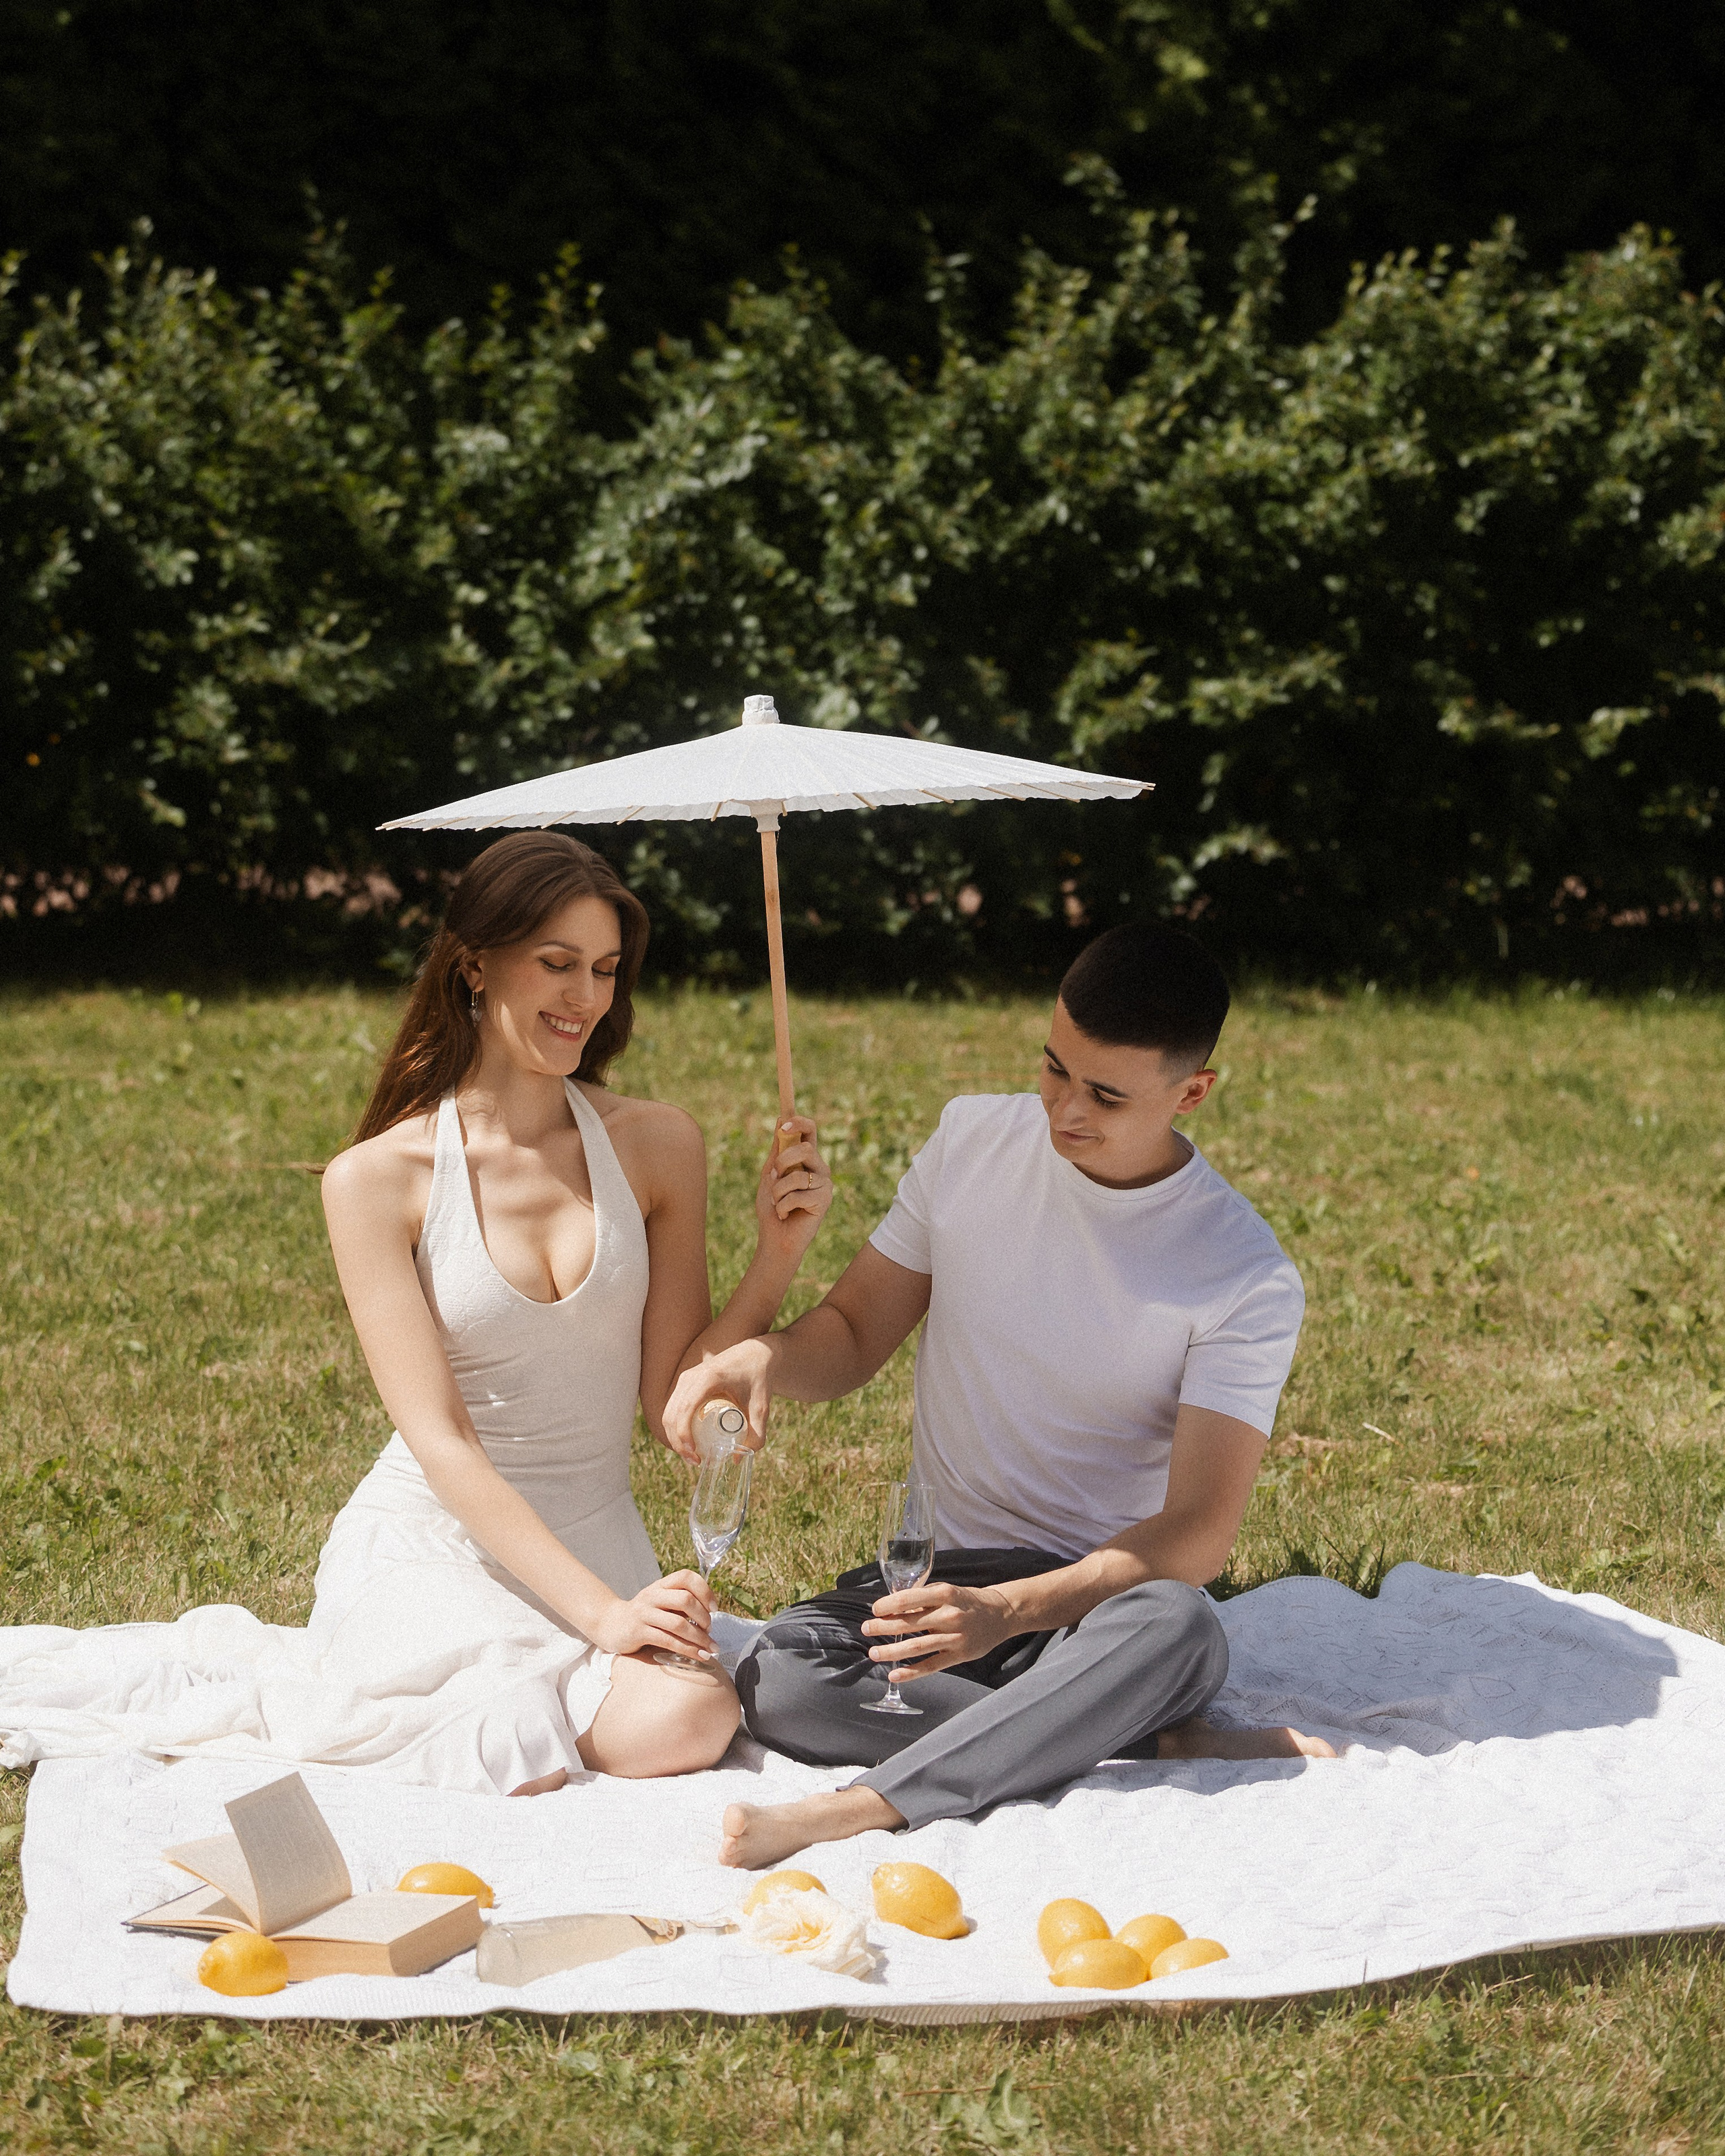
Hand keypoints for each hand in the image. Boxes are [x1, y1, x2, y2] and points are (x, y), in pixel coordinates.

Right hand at [592, 1570, 719, 1660]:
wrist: (610, 1624)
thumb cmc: (644, 1615)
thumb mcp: (661, 1602)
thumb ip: (681, 1604)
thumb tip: (710, 1615)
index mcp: (661, 1585)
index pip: (686, 1577)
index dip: (704, 1590)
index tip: (714, 1607)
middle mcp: (652, 1596)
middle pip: (685, 1599)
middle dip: (704, 1617)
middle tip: (710, 1629)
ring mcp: (644, 1614)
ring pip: (678, 1623)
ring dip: (699, 1638)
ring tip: (710, 1648)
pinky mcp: (638, 1632)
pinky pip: (668, 1641)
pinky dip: (687, 1649)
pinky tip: (698, 1655)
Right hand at [662, 1339, 775, 1463]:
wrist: (756, 1354)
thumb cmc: (759, 1378)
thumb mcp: (761, 1407)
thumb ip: (757, 1434)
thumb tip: (738, 1460)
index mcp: (708, 1378)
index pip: (685, 1409)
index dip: (683, 1434)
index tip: (694, 1453)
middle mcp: (691, 1376)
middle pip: (672, 1414)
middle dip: (678, 1442)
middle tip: (695, 1461)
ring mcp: (686, 1378)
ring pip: (669, 1412)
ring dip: (674, 1437)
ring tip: (692, 1456)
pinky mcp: (686, 1382)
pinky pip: (673, 1407)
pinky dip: (675, 1427)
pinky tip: (686, 1442)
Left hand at [754, 1115, 831, 1261]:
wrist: (775, 1239)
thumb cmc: (771, 1207)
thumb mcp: (769, 1175)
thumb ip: (776, 1150)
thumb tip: (780, 1119)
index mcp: (807, 1158)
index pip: (810, 1131)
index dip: (798, 1123)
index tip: (782, 1125)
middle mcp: (819, 1168)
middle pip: (805, 1149)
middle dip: (781, 1163)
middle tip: (772, 1177)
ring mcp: (824, 1184)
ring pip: (797, 1176)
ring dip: (777, 1191)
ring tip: (776, 1203)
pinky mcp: (824, 1201)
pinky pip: (797, 1196)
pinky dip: (782, 1207)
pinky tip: (784, 1215)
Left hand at [862, 1580, 1017, 1679]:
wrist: (1000, 1615)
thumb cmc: (967, 1601)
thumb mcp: (947, 1590)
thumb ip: (922, 1597)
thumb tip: (892, 1605)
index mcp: (944, 1594)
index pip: (908, 1599)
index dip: (888, 1605)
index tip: (874, 1610)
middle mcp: (949, 1615)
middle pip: (909, 1623)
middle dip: (883, 1627)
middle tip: (866, 1629)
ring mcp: (954, 1638)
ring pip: (917, 1646)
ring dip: (892, 1651)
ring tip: (873, 1653)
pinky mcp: (958, 1656)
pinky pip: (930, 1665)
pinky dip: (911, 1672)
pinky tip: (894, 1675)